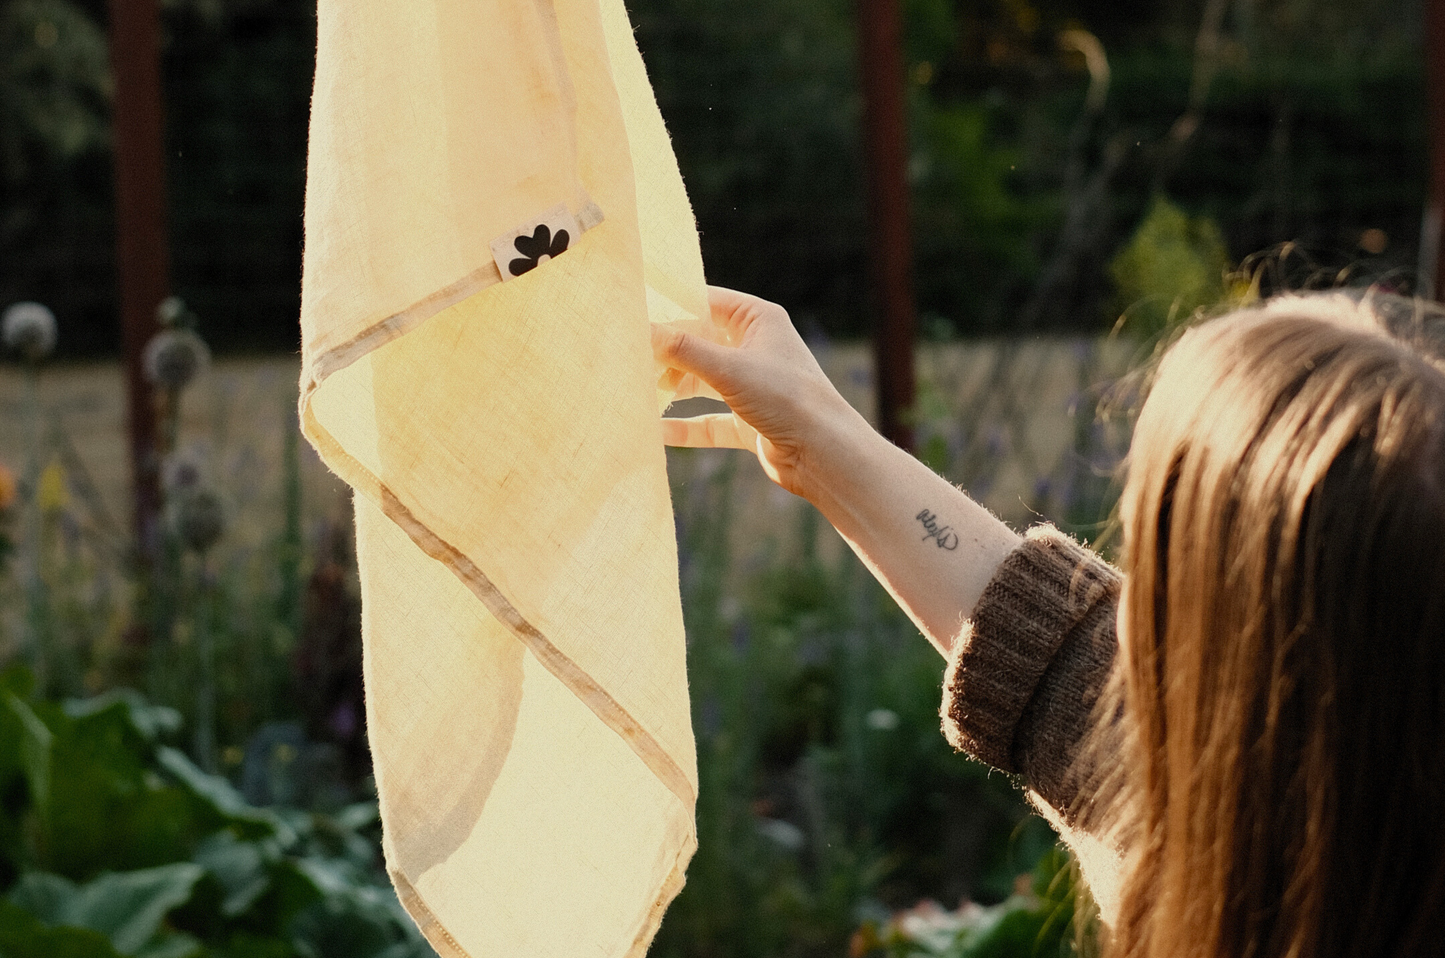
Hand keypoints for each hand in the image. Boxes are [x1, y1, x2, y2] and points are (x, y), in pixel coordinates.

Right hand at [652, 286, 864, 497]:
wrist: (823, 452)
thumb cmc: (786, 397)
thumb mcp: (728, 368)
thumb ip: (683, 350)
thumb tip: (643, 331)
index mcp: (758, 319)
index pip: (705, 301)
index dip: (671, 306)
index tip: (633, 312)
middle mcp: (755, 348)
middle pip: (699, 342)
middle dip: (666, 352)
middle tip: (628, 358)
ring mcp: (751, 385)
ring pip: (701, 381)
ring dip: (672, 387)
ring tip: (636, 393)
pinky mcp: (748, 420)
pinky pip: (708, 420)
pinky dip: (684, 425)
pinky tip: (656, 430)